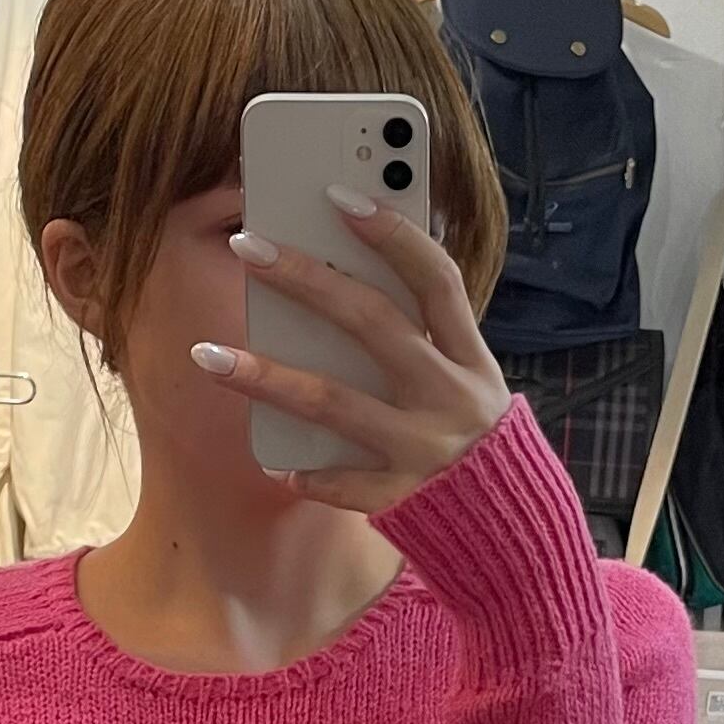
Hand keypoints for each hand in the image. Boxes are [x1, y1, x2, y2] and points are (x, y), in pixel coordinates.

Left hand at [192, 191, 508, 513]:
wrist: (514, 528)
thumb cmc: (471, 434)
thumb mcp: (467, 377)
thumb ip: (426, 335)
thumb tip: (356, 266)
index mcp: (471, 356)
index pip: (435, 279)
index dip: (392, 234)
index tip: (339, 195)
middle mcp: (451, 396)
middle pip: (373, 325)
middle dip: (306, 280)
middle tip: (247, 247)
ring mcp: (428, 450)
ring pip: (336, 404)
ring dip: (269, 378)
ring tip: (210, 357)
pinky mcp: (406, 498)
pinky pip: (346, 485)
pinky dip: (310, 476)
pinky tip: (276, 464)